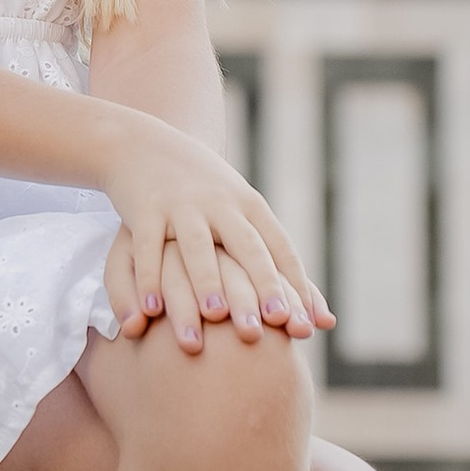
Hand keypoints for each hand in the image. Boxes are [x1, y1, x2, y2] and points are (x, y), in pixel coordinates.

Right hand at [95, 114, 332, 352]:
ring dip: (206, 280)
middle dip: (259, 286)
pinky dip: (149, 277)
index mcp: (248, 205)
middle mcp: (219, 202)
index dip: (293, 286)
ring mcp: (181, 204)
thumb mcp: (241, 211)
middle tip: (269, 326)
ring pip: (196, 246)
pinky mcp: (144, 208)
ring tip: (214, 315)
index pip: (279, 248)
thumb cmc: (203, 191)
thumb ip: (276, 262)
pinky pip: (147, 246)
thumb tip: (326, 322)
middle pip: (245, 247)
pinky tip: (153, 309)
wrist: (143, 144)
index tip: (304, 324)